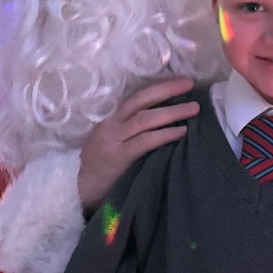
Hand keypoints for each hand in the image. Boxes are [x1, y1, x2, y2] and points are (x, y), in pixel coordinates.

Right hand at [77, 77, 199, 210]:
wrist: (78, 191)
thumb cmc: (100, 169)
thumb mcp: (111, 143)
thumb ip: (130, 132)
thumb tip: (165, 120)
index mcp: (111, 120)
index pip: (136, 97)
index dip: (158, 87)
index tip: (179, 81)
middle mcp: (111, 126)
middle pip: (140, 100)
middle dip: (166, 89)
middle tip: (189, 83)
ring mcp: (113, 141)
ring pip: (145, 119)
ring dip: (172, 111)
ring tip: (193, 108)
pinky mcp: (118, 158)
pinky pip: (145, 142)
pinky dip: (164, 134)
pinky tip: (181, 132)